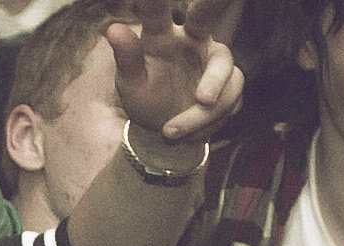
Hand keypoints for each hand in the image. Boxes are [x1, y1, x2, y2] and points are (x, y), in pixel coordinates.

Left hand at [108, 0, 240, 144]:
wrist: (164, 128)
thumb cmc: (144, 98)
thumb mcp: (130, 83)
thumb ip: (126, 56)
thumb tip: (113, 28)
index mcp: (161, 35)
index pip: (157, 13)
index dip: (154, 1)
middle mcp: (193, 39)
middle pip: (206, 16)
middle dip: (215, 3)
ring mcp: (215, 59)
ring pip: (224, 74)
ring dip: (200, 111)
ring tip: (169, 131)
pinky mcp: (231, 82)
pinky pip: (230, 99)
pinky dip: (207, 123)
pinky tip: (187, 134)